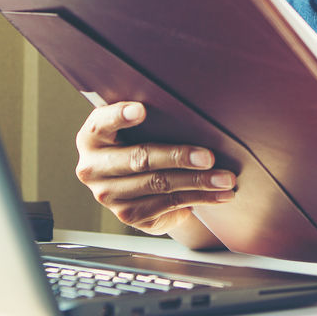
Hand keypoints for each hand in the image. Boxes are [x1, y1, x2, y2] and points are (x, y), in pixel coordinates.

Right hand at [75, 102, 235, 234]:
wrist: (137, 178)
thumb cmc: (141, 139)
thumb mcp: (137, 124)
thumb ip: (149, 114)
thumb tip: (190, 100)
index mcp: (91, 138)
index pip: (101, 124)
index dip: (120, 116)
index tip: (141, 110)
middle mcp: (93, 169)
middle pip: (140, 159)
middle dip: (179, 157)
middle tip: (209, 157)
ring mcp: (109, 196)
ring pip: (159, 186)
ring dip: (198, 183)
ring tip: (225, 179)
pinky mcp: (129, 216)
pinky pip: (168, 205)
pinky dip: (199, 199)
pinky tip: (218, 194)